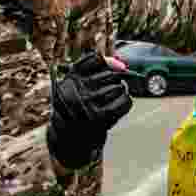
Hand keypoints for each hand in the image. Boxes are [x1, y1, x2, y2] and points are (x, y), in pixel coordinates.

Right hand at [47, 51, 132, 168]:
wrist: (70, 137)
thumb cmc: (76, 105)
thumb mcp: (76, 82)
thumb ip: (94, 67)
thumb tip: (121, 64)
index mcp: (70, 78)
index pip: (96, 58)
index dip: (106, 62)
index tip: (108, 68)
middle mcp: (78, 90)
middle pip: (111, 73)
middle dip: (114, 79)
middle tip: (107, 88)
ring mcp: (90, 104)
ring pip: (119, 87)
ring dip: (120, 91)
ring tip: (111, 98)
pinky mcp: (102, 117)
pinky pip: (125, 101)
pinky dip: (126, 101)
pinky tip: (119, 103)